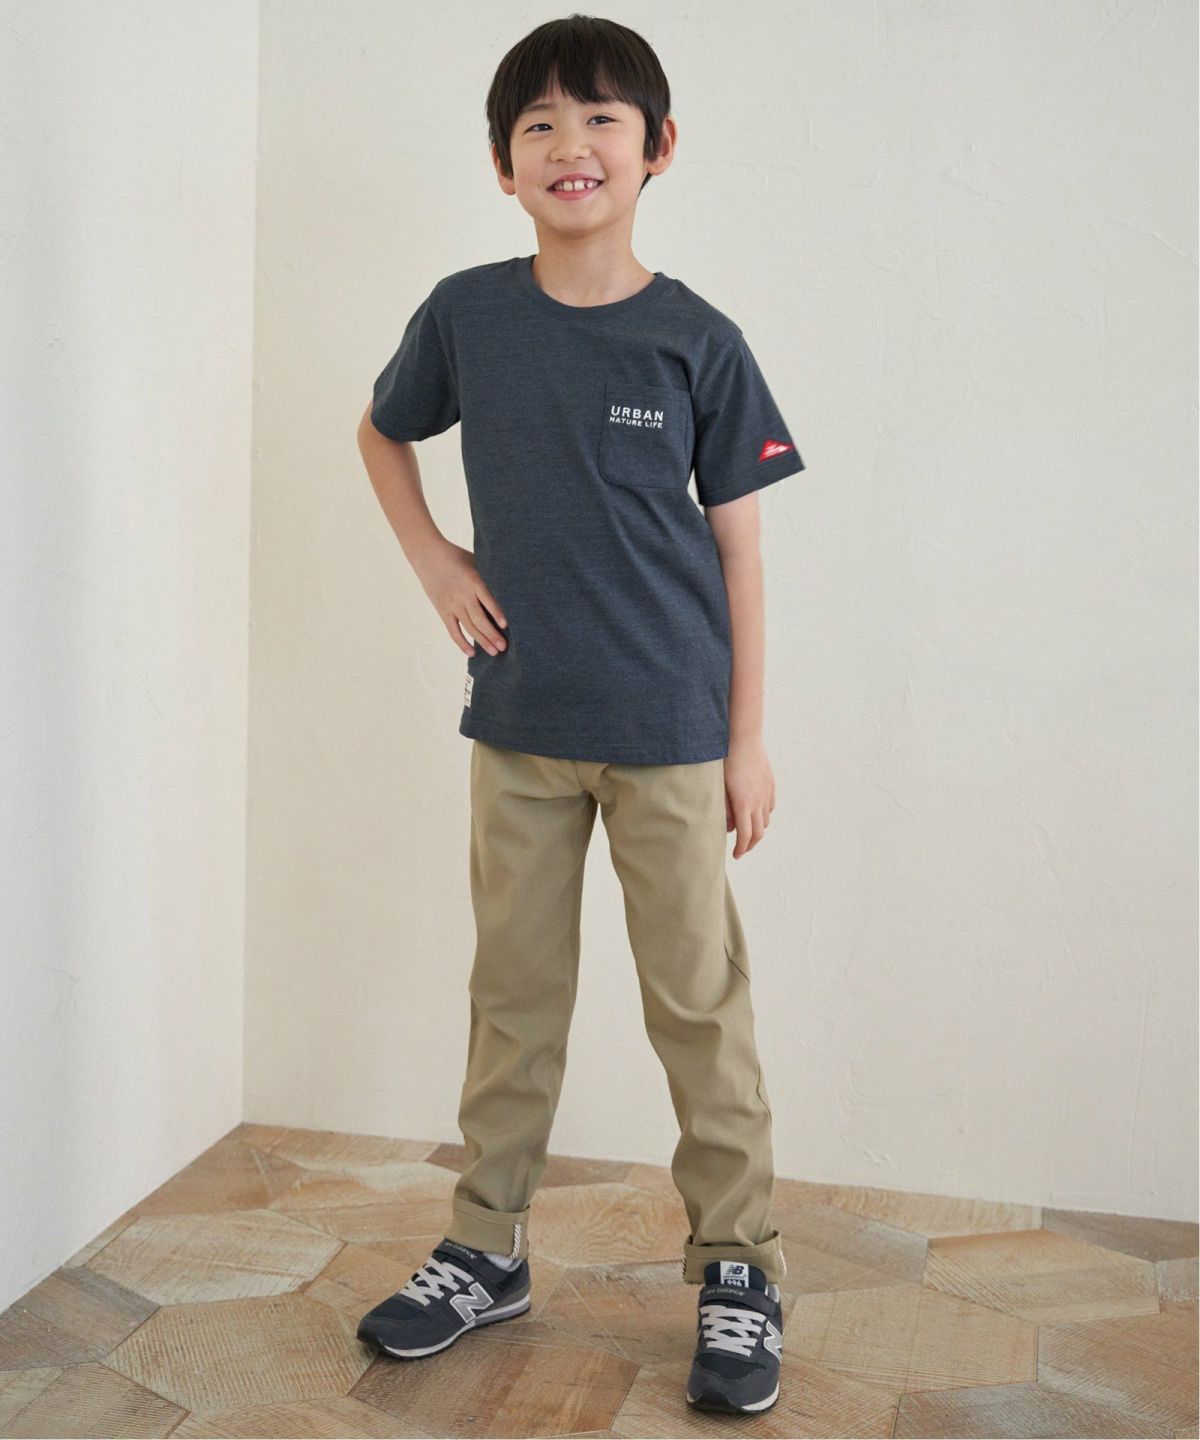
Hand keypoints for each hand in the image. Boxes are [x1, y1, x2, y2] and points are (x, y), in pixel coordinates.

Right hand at [414, 539, 507, 657]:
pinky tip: (472, 653)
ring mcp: (452, 604)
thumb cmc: (456, 556)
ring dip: (482, 641)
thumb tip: (508, 588)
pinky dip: (462, 643)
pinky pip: (453, 631)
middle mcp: (463, 595)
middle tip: (504, 647)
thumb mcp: (475, 561)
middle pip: (479, 619)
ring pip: (469, 627)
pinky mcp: (443, 611)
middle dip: (492, 635)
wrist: (427, 555)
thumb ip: (488, 576)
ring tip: (494, 652)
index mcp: (473, 581)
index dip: (497, 613)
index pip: (488, 600)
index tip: (506, 626)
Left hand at [724, 737, 775, 858]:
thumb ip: (724, 809)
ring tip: (747, 832)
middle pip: (758, 833)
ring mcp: (766, 793)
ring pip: (766, 820)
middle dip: (750, 845)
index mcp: (742, 805)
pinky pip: (770, 806)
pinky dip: (764, 815)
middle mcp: (757, 802)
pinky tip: (756, 813)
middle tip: (741, 849)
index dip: (741, 849)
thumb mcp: (718, 787)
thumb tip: (728, 827)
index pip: (745, 836)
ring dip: (757, 830)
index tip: (735, 855)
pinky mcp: (770, 784)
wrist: (742, 739)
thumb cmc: (724, 761)